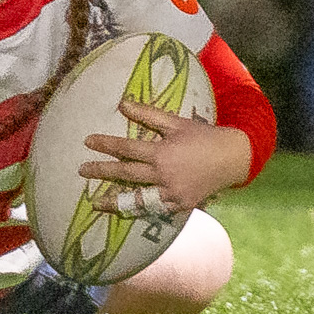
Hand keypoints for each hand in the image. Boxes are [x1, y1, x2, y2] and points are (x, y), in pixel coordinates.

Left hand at [79, 100, 251, 215]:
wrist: (231, 159)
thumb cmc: (202, 136)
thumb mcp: (175, 122)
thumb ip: (147, 115)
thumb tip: (122, 103)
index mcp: (161, 153)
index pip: (126, 149)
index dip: (106, 145)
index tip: (88, 142)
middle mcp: (163, 177)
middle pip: (126, 174)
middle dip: (102, 172)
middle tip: (82, 171)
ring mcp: (171, 195)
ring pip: (138, 199)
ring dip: (116, 201)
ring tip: (97, 203)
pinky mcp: (179, 206)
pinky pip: (155, 210)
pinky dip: (139, 210)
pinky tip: (127, 210)